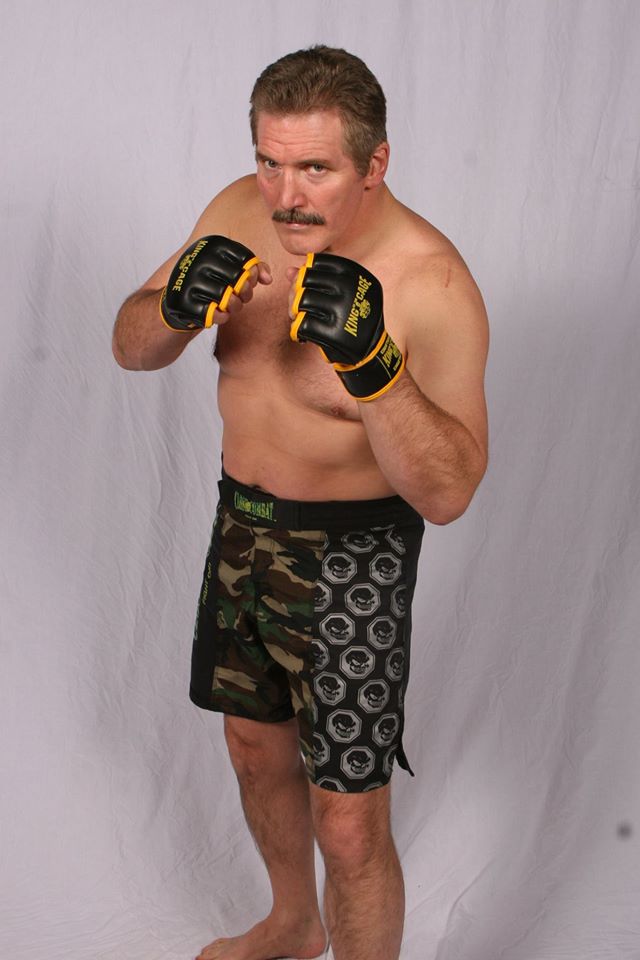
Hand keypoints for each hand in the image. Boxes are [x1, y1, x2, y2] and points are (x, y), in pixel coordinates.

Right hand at [160, 235, 271, 331]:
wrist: (178, 297)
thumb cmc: (209, 281)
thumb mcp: (228, 268)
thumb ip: (251, 268)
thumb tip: (268, 279)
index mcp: (210, 245)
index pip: (244, 258)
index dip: (253, 274)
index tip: (249, 282)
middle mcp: (199, 259)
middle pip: (239, 279)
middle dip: (246, 292)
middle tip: (242, 297)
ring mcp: (190, 280)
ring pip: (228, 298)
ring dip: (235, 307)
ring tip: (231, 306)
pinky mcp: (185, 302)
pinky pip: (216, 314)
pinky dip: (221, 317)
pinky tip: (218, 313)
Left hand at [288, 253, 404, 400]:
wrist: (370, 350)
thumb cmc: (352, 315)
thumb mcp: (344, 291)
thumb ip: (317, 278)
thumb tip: (289, 272)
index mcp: (356, 274)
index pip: (318, 262)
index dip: (306, 273)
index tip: (307, 286)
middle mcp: (351, 289)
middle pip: (305, 279)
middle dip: (295, 291)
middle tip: (296, 304)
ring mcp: (343, 311)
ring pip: (301, 300)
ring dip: (294, 311)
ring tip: (298, 318)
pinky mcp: (334, 333)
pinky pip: (301, 324)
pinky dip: (297, 330)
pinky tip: (303, 334)